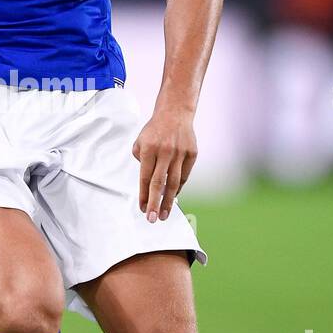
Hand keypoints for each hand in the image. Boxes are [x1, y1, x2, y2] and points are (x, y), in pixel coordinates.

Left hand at [132, 105, 197, 221]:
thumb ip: (141, 161)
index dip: (143, 195)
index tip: (142, 209)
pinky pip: (185, 175)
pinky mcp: (192, 153)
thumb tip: (147, 183)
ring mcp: (180, 153)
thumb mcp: (140, 142)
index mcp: (149, 149)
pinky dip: (179, 187)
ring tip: (165, 215)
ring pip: (174, 182)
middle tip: (153, 219)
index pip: (145, 178)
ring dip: (169, 201)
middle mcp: (165, 152)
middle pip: (159, 183)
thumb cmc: (154, 130)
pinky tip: (174, 197)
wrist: (175, 113)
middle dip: (155, 204)